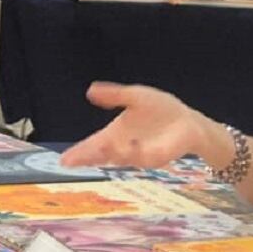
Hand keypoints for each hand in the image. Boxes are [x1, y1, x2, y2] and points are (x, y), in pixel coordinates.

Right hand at [59, 82, 214, 167]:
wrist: (187, 121)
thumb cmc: (160, 110)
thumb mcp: (135, 96)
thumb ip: (114, 96)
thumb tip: (90, 91)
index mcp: (114, 135)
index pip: (93, 145)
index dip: (79, 152)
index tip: (65, 159)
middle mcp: (123, 148)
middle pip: (101, 155)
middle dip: (88, 157)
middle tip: (72, 161)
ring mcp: (139, 155)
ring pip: (121, 157)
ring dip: (112, 154)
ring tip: (102, 148)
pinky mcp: (156, 157)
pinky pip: (143, 157)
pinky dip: (135, 153)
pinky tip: (128, 147)